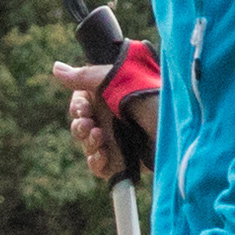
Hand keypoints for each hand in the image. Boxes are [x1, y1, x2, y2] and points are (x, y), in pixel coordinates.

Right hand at [50, 60, 156, 185]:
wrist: (178, 128)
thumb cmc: (152, 96)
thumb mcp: (117, 79)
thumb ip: (86, 76)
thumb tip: (56, 68)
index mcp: (112, 94)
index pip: (82, 101)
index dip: (78, 106)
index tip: (83, 109)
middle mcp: (114, 115)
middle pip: (81, 124)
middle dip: (80, 126)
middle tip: (89, 126)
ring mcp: (120, 139)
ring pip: (88, 145)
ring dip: (88, 143)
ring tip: (100, 139)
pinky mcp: (125, 160)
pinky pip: (99, 166)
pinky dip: (96, 163)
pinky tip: (104, 156)